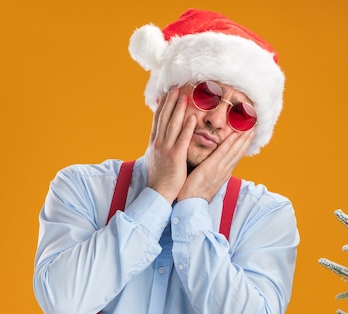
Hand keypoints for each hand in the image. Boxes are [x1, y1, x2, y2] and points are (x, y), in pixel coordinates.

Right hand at [146, 87, 196, 203]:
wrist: (158, 193)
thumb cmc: (160, 177)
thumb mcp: (156, 158)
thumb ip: (159, 146)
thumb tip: (159, 138)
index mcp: (155, 142)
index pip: (158, 119)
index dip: (163, 105)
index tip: (167, 93)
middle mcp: (158, 143)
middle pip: (164, 118)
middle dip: (170, 101)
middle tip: (175, 87)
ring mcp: (166, 149)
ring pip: (172, 125)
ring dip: (178, 109)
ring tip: (184, 96)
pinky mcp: (175, 157)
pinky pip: (182, 140)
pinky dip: (187, 127)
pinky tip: (192, 117)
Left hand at [178, 128, 253, 201]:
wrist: (191, 205)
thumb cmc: (195, 193)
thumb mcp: (208, 180)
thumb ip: (212, 170)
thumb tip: (214, 164)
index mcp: (224, 172)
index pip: (237, 156)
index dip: (244, 145)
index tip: (249, 135)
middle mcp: (225, 170)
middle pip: (239, 152)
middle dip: (247, 140)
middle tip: (255, 127)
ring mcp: (219, 169)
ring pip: (234, 151)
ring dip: (242, 139)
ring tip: (249, 128)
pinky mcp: (210, 169)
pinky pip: (221, 154)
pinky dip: (228, 144)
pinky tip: (234, 135)